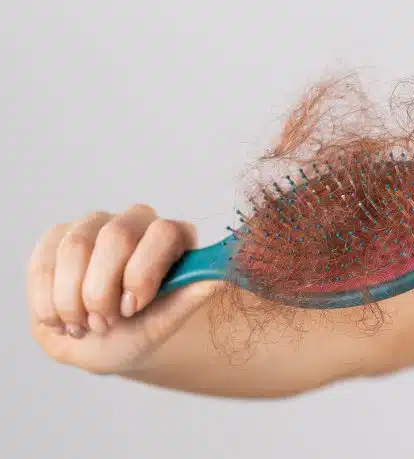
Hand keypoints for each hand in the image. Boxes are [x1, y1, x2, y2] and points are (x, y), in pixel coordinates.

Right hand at [26, 204, 217, 374]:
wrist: (100, 343)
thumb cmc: (140, 329)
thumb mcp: (164, 323)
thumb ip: (187, 298)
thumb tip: (217, 277)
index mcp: (174, 236)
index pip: (163, 233)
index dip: (142, 273)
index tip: (132, 308)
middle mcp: (137, 221)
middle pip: (116, 236)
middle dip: (103, 290)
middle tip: (105, 322)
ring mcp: (95, 224)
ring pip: (74, 247)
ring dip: (72, 299)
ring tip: (84, 326)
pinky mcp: (57, 236)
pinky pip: (43, 261)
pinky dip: (48, 301)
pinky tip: (61, 320)